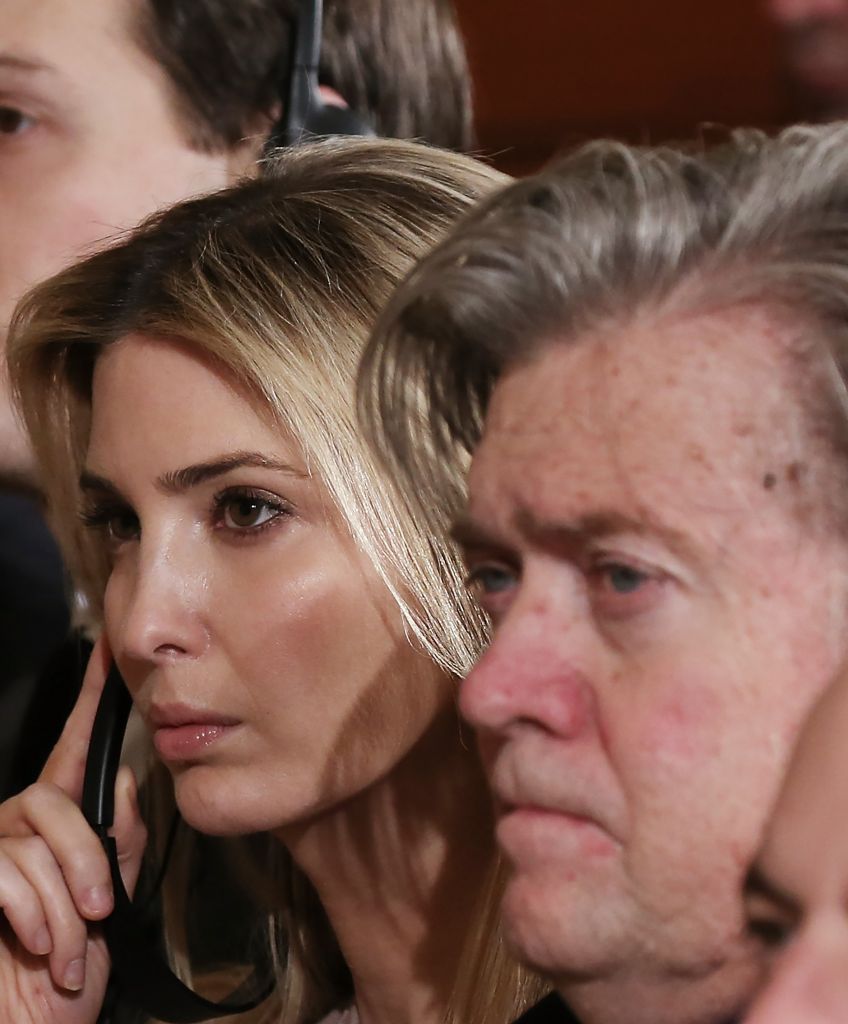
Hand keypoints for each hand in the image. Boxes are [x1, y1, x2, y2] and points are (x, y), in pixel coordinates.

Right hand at [0, 638, 146, 1023]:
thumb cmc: (72, 970)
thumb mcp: (115, 899)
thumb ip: (124, 837)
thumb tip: (129, 782)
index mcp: (61, 821)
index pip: (77, 746)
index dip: (92, 697)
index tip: (109, 649)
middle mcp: (21, 826)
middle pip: (56, 799)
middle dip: (88, 859)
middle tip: (102, 908)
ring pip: (36, 840)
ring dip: (66, 904)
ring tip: (69, 943)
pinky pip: (9, 872)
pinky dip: (37, 917)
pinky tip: (42, 946)